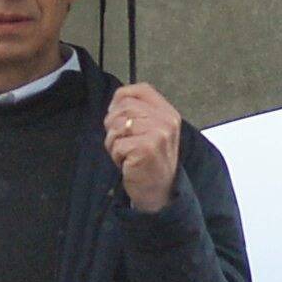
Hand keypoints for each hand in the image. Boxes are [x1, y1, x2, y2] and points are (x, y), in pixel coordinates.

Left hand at [101, 82, 183, 214]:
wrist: (160, 191)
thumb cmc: (152, 161)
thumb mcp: (153, 130)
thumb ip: (139, 112)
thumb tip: (114, 103)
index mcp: (168, 112)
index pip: (140, 90)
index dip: (121, 100)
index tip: (118, 114)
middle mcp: (165, 120)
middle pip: (123, 107)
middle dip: (114, 126)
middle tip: (123, 143)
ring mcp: (157, 134)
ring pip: (117, 126)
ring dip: (114, 143)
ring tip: (127, 154)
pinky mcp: (146, 148)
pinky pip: (116, 145)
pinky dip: (116, 156)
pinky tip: (128, 163)